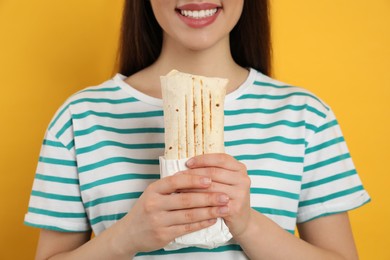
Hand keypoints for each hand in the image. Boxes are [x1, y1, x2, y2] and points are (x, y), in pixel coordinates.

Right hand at [114, 173, 229, 254]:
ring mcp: (158, 221)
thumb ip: (171, 186)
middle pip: (185, 199)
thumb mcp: (153, 193)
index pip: (175, 181)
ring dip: (209, 211)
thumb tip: (198, 175)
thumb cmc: (146, 210)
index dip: (193, 180)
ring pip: (189, 215)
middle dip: (208, 197)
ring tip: (223, 208)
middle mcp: (154, 204)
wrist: (129, 233)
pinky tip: (212, 219)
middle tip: (224, 196)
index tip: (210, 179)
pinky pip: (187, 228)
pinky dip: (201, 223)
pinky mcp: (163, 235)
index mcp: (153, 189)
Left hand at [184, 153, 251, 237]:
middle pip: (214, 172)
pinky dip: (197, 201)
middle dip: (194, 174)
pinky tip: (187, 201)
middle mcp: (243, 179)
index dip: (203, 159)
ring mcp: (241, 194)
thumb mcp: (225, 180)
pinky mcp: (235, 208)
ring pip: (211, 187)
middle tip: (177, 176)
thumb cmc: (228, 197)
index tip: (187, 163)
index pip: (220, 158)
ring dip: (192, 187)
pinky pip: (212, 203)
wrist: (241, 220)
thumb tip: (188, 163)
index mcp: (240, 168)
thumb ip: (213, 170)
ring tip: (178, 188)